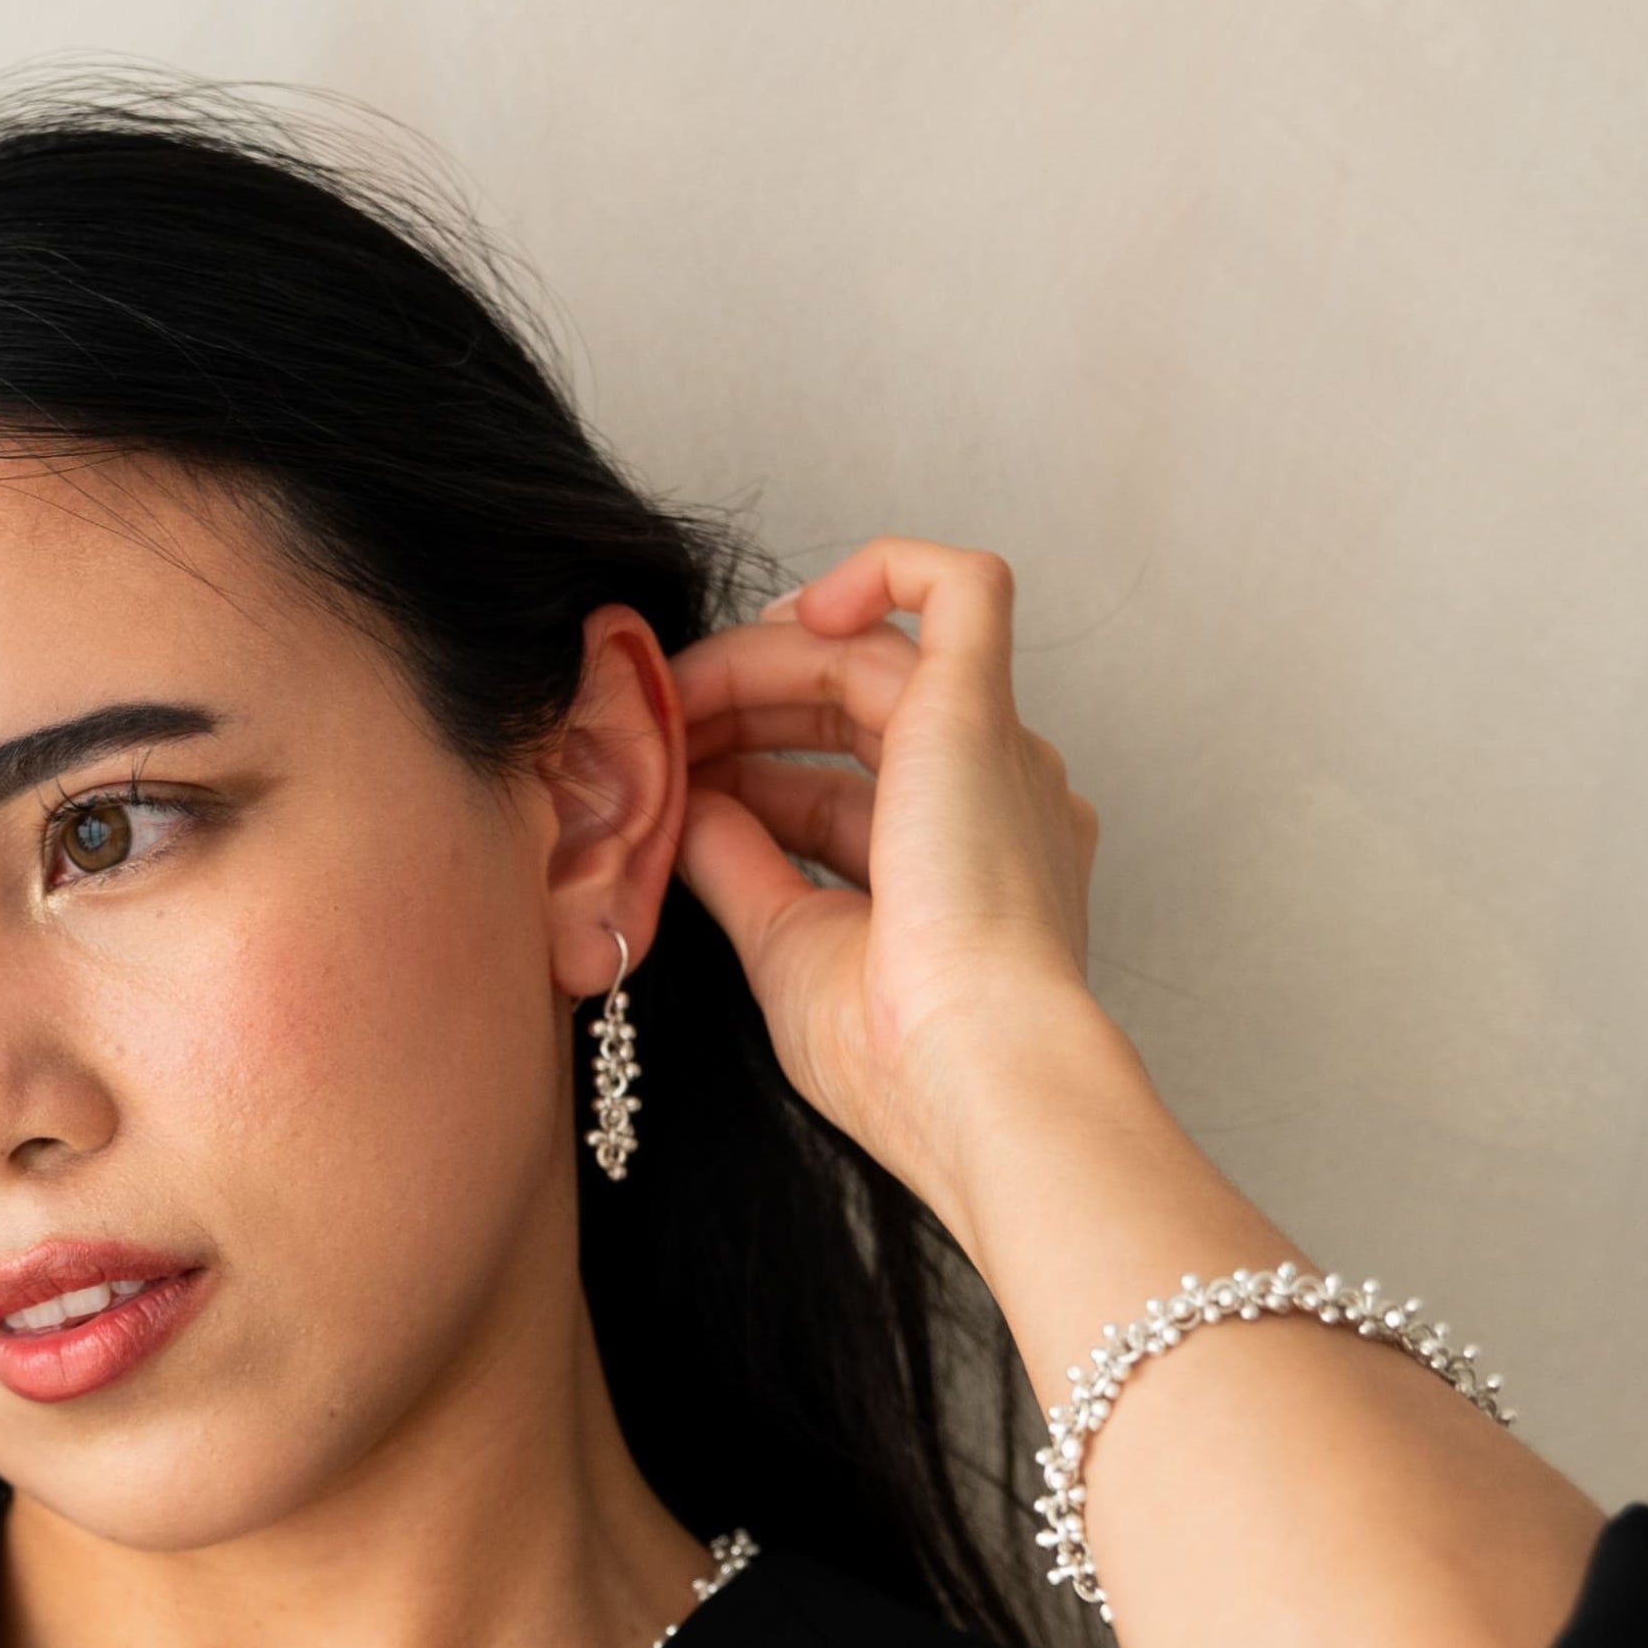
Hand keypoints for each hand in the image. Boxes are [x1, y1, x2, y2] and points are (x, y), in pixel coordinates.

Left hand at [671, 536, 1108, 1233]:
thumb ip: (741, 865)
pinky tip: (798, 610)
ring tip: (677, 691)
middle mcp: (991, 798)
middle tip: (652, 725)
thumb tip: (687, 806)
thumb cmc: (898, 1056)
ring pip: (868, 652)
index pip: (835, 790)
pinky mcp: (981, 712)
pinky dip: (883, 568)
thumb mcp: (790, 948)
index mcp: (958, 868)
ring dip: (759, 664)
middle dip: (739, 709)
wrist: (974, 1079)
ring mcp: (995, 751)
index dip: (743, 774)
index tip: (664, 785)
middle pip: (847, 711)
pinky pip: (960, 586)